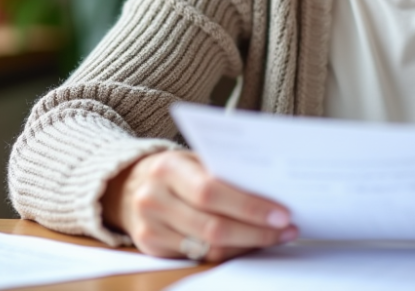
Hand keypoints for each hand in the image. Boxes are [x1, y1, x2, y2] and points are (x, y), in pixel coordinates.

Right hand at [100, 150, 297, 261]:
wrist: (127, 185)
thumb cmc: (175, 169)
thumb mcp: (193, 158)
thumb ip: (224, 170)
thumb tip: (273, 188)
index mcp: (167, 168)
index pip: (211, 191)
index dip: (249, 206)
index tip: (282, 213)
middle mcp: (153, 198)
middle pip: (213, 226)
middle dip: (256, 231)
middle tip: (287, 229)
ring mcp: (150, 227)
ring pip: (209, 247)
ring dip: (249, 244)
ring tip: (277, 236)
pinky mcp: (152, 248)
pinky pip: (200, 257)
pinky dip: (230, 252)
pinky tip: (251, 243)